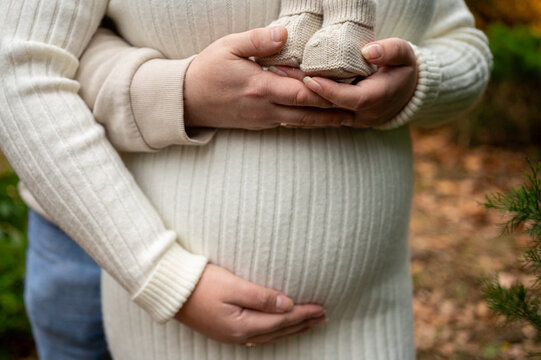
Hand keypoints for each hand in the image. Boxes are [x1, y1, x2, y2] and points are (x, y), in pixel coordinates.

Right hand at [175, 264, 325, 344]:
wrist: (171, 290)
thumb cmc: (201, 283)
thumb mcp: (233, 285)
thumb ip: (261, 296)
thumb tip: (288, 304)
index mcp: (243, 325)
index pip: (282, 320)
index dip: (304, 314)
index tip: (321, 308)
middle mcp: (240, 335)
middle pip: (279, 330)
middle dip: (302, 323)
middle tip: (322, 317)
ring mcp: (232, 335)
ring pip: (270, 335)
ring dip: (291, 329)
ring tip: (308, 324)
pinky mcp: (225, 330)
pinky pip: (259, 335)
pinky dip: (275, 332)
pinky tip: (278, 330)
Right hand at [184, 27, 354, 128]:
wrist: (186, 101)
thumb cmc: (206, 71)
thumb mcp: (227, 47)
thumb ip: (257, 41)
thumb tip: (284, 34)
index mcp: (259, 87)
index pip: (301, 92)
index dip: (325, 91)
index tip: (347, 86)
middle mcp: (265, 108)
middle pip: (307, 113)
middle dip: (334, 111)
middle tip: (359, 106)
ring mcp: (263, 120)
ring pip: (301, 123)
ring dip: (325, 121)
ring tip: (349, 117)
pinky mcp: (260, 124)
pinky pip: (289, 124)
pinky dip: (308, 122)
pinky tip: (321, 118)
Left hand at [273, 38, 417, 127]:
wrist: (407, 93)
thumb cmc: (404, 69)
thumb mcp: (405, 54)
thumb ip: (390, 51)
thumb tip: (369, 51)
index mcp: (375, 99)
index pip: (349, 98)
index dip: (329, 91)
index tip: (310, 78)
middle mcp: (360, 115)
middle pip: (327, 108)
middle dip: (303, 92)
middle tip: (279, 74)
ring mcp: (350, 120)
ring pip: (318, 115)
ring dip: (295, 101)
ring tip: (274, 81)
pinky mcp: (341, 120)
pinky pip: (317, 117)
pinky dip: (299, 109)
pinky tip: (279, 98)